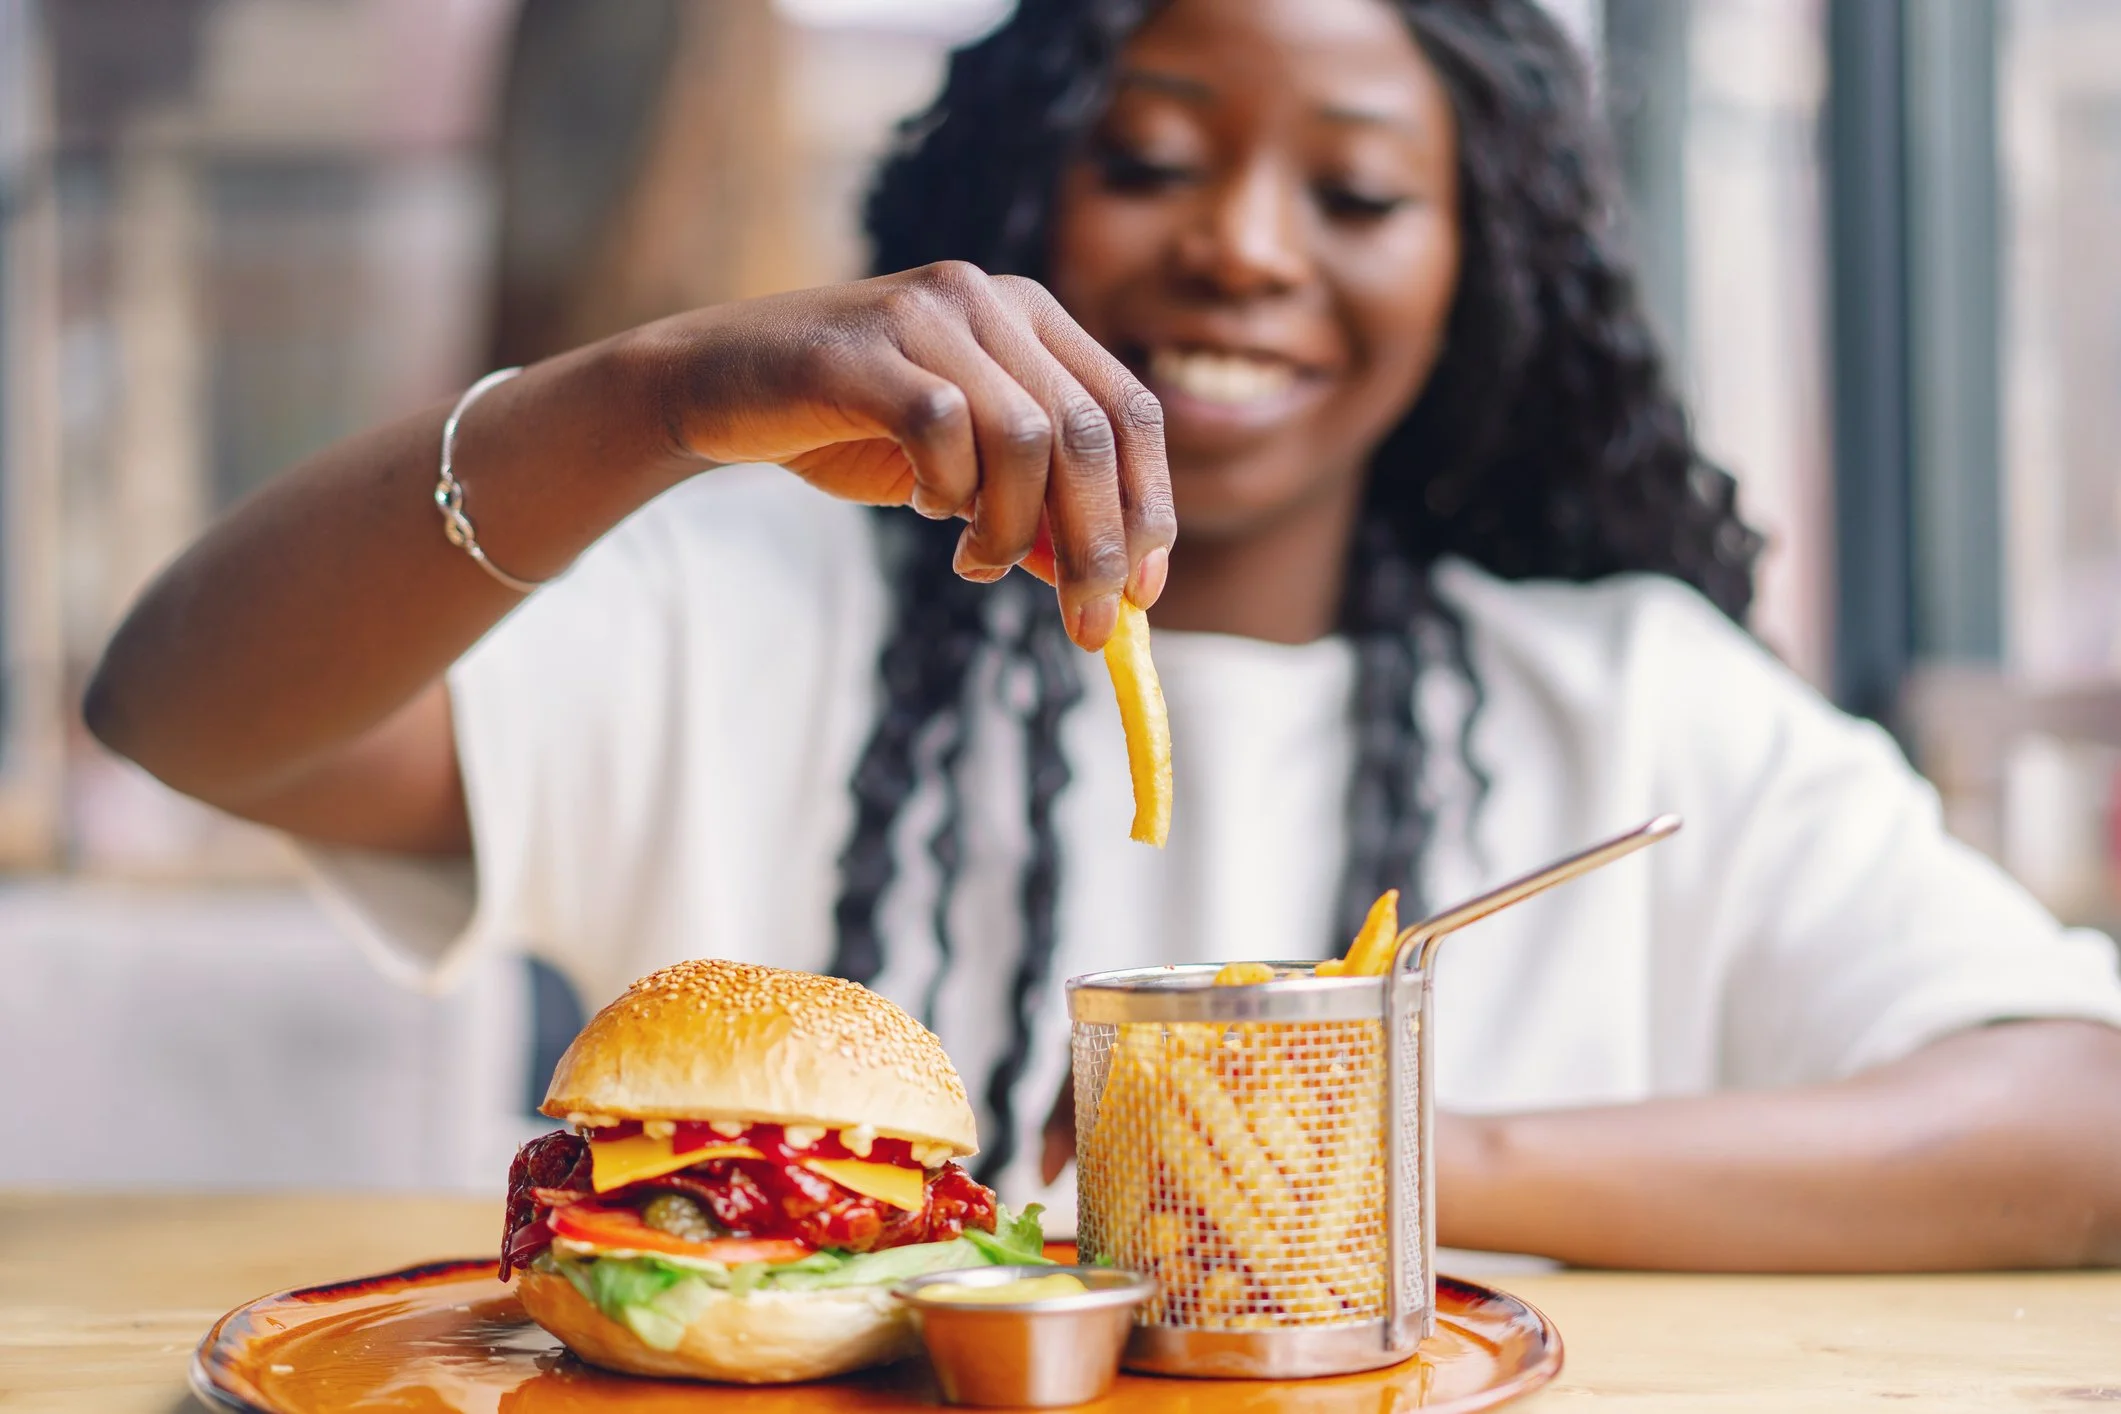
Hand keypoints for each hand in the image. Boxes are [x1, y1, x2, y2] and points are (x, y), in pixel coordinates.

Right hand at [644, 262, 1174, 648]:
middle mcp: (989, 300)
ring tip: (975, 560)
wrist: (714, 387)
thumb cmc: (847, 427)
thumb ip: (1034, 512)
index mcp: (1031, 317)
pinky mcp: (868, 347)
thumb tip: (1111, 592)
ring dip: (1013, 529)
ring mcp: (929, 315)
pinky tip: (924, 506)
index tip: (1142, 594)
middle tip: (1086, 624)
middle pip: (1090, 433)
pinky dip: (948, 490)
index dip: (1150, 505)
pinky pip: (945, 429)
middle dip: (1099, 545)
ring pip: (1028, 438)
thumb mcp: (960, 475)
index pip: (1131, 411)